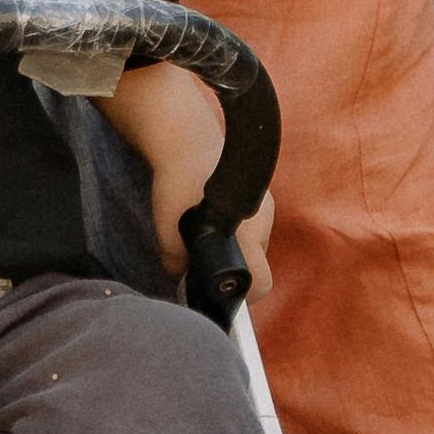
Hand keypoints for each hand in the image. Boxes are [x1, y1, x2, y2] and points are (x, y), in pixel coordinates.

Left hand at [152, 173, 275, 307]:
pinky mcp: (262, 196)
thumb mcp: (166, 229)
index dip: (243, 296)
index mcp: (248, 232)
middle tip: (205, 259)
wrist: (187, 137)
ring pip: (256, 245)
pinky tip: (215, 217)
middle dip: (233, 269)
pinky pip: (254, 227)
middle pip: (258, 265)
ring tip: (208, 231)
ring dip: (237, 248)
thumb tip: (182, 282)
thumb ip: (175, 263)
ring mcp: (267, 206)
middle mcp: (264, 221)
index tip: (221, 292)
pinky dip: (238, 230)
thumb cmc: (177, 181)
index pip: (261, 283)